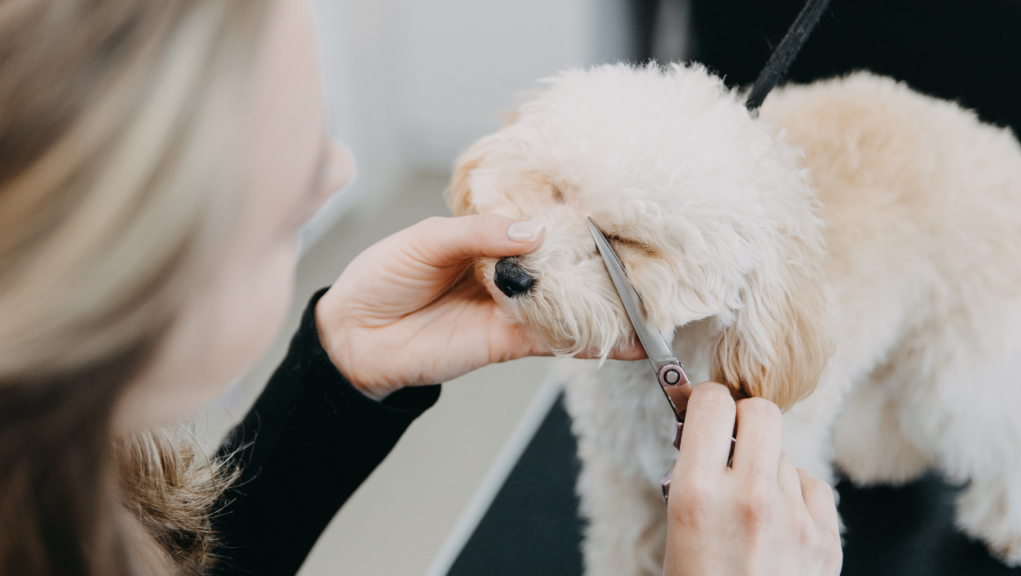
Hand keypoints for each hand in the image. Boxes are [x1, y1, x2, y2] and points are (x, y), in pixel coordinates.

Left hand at [316, 214, 641, 399]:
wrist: (353, 335)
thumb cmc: (383, 276)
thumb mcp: (428, 240)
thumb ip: (480, 233)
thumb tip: (536, 230)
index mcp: (489, 236)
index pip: (540, 221)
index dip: (572, 214)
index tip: (614, 204)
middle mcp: (508, 270)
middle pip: (564, 262)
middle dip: (602, 258)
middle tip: (652, 249)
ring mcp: (512, 307)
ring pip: (569, 301)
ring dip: (609, 302)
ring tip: (655, 294)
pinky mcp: (509, 343)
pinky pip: (556, 340)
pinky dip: (593, 342)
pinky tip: (629, 338)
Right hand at [664, 382, 841, 575]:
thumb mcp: (677, 527)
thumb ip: (694, 473)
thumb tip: (709, 426)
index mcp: (698, 494)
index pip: (713, 404)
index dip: (707, 402)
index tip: (705, 412)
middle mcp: (750, 498)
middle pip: (762, 412)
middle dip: (746, 419)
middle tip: (733, 442)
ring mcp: (795, 519)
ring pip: (787, 455)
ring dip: (770, 467)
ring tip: (752, 507)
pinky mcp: (826, 539)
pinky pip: (813, 487)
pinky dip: (797, 497)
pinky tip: (779, 525)